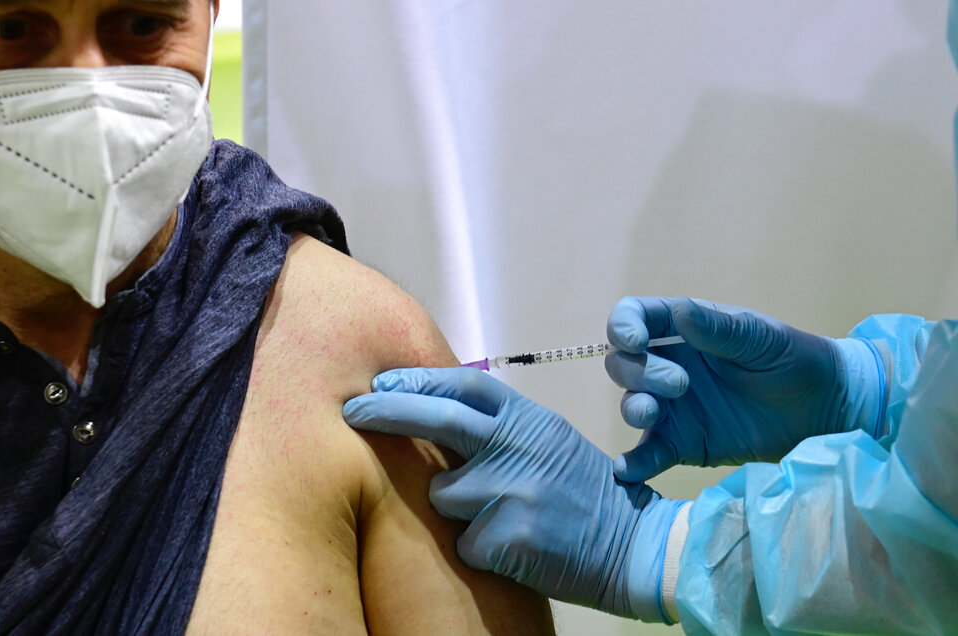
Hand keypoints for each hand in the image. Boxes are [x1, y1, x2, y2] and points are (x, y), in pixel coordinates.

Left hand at [343, 367, 684, 620]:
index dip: (418, 380)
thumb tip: (435, 404)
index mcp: (529, 419)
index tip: (382, 381)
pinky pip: (460, 540)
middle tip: (352, 410)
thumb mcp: (546, 439)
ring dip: (454, 507)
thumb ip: (499, 424)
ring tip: (497, 515)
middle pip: (439, 421)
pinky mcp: (507, 537)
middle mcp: (520, 447)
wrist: (629, 546)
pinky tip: (510, 546)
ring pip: (441, 494)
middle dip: (387, 412)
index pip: (464, 386)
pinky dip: (474, 547)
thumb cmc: (579, 489)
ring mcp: (513, 491)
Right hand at [605, 296, 884, 481]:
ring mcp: (673, 408)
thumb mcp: (761, 339)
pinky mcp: (683, 445)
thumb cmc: (796, 360)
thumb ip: (720, 330)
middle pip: (623, 364)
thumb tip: (680, 313)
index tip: (634, 340)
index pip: (634, 318)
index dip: (623, 326)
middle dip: (638, 372)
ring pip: (631, 404)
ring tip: (653, 415)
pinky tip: (627, 469)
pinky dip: (634, 461)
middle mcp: (668, 366)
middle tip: (680, 385)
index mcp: (683, 330)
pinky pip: (649, 453)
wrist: (827, 411)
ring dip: (633, 407)